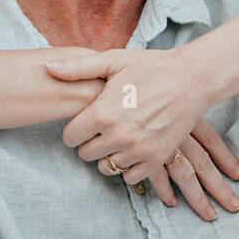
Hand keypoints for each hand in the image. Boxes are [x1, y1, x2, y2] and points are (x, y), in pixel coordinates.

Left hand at [47, 48, 238, 220]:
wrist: (191, 79)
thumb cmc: (151, 67)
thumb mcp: (113, 61)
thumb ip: (78, 68)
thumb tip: (46, 66)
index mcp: (103, 113)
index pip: (70, 138)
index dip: (76, 129)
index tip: (87, 121)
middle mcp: (118, 136)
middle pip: (85, 155)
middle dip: (90, 142)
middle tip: (104, 128)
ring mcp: (138, 150)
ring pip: (106, 168)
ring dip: (109, 155)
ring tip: (119, 137)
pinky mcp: (156, 159)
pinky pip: (130, 177)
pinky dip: (129, 166)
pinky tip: (134, 148)